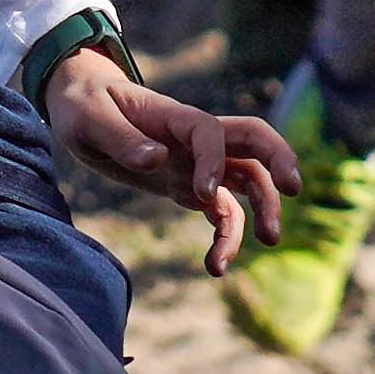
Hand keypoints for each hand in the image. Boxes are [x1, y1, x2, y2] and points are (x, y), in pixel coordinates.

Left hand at [48, 49, 295, 272]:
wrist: (81, 107)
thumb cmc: (83, 106)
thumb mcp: (87, 119)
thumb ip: (120, 139)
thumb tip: (156, 161)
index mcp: (172, 117)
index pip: (210, 131)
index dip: (214, 160)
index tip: (202, 194)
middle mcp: (193, 138)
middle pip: (254, 140)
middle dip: (278, 160)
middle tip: (293, 190)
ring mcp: (197, 162)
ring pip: (248, 178)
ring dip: (264, 207)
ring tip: (268, 242)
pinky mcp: (191, 185)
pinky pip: (223, 209)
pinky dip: (227, 235)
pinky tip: (215, 267)